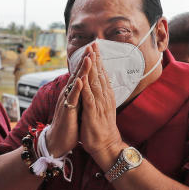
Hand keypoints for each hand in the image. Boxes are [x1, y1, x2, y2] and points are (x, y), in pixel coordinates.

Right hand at [45, 49, 92, 156]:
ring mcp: (67, 101)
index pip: (82, 74)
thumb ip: (82, 95)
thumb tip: (89, 85)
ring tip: (88, 57)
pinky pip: (72, 98)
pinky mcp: (67, 111)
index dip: (89, 62)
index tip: (96, 49)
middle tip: (92, 45)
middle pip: (78, 73)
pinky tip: (80, 80)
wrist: (58, 141)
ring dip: (81, 70)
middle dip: (85, 60)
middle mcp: (69, 94)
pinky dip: (76, 88)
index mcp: (73, 93)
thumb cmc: (70, 125)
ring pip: (75, 83)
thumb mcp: (78, 106)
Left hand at [80, 44, 125, 168]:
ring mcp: (99, 105)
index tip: (95, 47)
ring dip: (91, 68)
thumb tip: (100, 86)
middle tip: (94, 43)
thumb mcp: (102, 109)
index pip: (102, 75)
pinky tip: (81, 77)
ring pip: (95, 83)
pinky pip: (88, 98)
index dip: (98, 60)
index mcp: (105, 96)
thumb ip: (100, 96)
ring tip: (89, 54)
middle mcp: (104, 98)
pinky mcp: (92, 113)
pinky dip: (84, 87)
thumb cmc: (101, 129)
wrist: (106, 146)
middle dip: (96, 58)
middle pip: (99, 75)